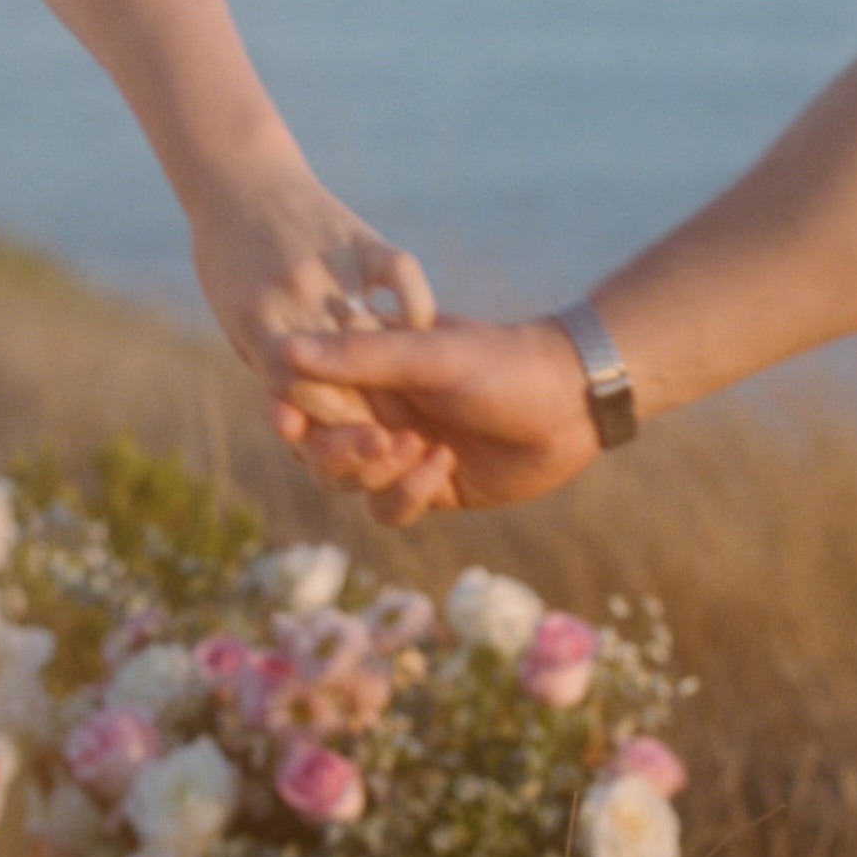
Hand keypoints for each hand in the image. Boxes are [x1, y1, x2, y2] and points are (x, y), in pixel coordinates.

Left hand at [186, 162, 436, 428]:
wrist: (237, 180)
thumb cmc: (232, 264)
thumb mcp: (238, 321)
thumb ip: (271, 370)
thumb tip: (293, 430)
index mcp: (255, 322)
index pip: (300, 393)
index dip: (330, 425)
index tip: (354, 444)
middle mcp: (294, 295)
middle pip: (343, 373)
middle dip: (371, 412)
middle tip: (400, 435)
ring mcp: (330, 264)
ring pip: (376, 335)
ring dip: (399, 373)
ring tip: (418, 398)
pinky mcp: (363, 238)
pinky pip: (402, 277)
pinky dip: (416, 306)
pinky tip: (420, 330)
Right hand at [272, 317, 599, 524]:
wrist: (573, 401)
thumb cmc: (502, 361)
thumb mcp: (431, 354)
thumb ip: (360, 356)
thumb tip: (283, 348)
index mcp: (366, 367)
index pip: (302, 393)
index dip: (285, 408)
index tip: (285, 422)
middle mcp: (374, 410)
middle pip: (316, 448)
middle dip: (338, 450)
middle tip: (378, 440)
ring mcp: (398, 451)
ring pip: (346, 484)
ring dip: (374, 473)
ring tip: (420, 447)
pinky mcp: (427, 487)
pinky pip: (389, 508)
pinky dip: (407, 494)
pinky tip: (445, 464)